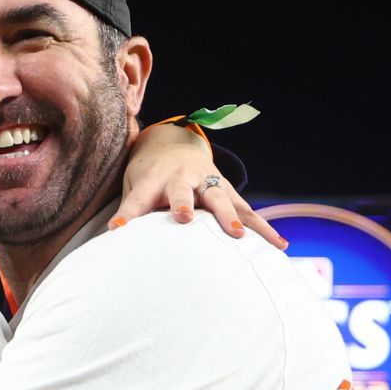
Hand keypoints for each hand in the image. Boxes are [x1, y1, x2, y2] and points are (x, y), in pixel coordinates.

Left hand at [114, 121, 285, 248]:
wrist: (173, 144)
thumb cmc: (147, 176)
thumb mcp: (133, 187)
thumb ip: (130, 212)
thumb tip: (110, 244)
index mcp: (152, 180)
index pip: (136, 198)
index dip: (127, 213)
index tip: (117, 228)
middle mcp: (180, 179)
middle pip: (181, 192)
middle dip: (183, 204)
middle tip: (183, 218)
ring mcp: (207, 183)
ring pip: (220, 200)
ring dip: (228, 217)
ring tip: (238, 236)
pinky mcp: (227, 191)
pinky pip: (247, 211)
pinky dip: (263, 228)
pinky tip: (280, 245)